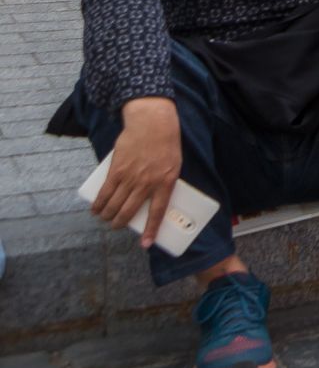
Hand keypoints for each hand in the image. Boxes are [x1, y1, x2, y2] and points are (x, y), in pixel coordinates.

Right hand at [91, 97, 181, 248]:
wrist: (152, 123)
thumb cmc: (166, 143)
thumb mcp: (173, 165)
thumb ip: (163, 182)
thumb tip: (151, 198)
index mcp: (165, 182)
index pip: (157, 212)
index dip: (151, 230)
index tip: (146, 244)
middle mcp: (147, 183)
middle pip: (129, 211)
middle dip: (120, 223)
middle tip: (116, 227)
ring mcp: (130, 177)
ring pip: (115, 205)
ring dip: (108, 216)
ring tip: (105, 219)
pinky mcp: (116, 170)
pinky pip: (105, 192)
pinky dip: (98, 204)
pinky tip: (95, 209)